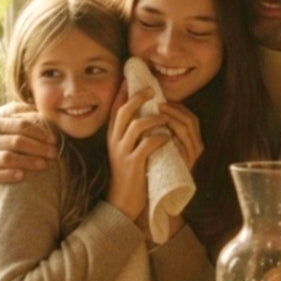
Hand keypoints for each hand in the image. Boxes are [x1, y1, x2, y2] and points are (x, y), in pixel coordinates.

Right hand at [0, 107, 57, 187]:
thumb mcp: (1, 121)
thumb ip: (17, 112)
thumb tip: (37, 107)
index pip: (20, 125)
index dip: (39, 132)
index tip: (54, 140)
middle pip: (16, 141)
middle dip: (38, 147)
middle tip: (53, 154)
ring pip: (6, 158)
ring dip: (27, 161)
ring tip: (43, 165)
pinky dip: (7, 175)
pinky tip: (21, 176)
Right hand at [105, 85, 178, 221]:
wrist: (121, 202)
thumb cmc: (128, 175)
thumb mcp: (124, 151)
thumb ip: (130, 134)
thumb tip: (143, 115)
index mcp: (113, 136)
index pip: (115, 108)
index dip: (123, 92)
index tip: (132, 78)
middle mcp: (115, 141)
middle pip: (124, 111)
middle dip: (138, 97)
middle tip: (152, 89)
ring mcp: (123, 152)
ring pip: (135, 125)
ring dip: (152, 117)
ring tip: (164, 116)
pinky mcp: (133, 164)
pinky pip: (147, 145)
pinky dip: (159, 138)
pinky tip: (167, 137)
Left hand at [154, 101, 205, 172]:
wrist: (151, 189)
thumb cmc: (152, 160)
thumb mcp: (157, 140)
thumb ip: (158, 126)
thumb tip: (148, 103)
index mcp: (189, 138)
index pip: (189, 117)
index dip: (176, 107)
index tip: (160, 99)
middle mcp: (194, 146)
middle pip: (190, 121)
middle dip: (174, 111)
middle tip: (158, 104)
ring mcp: (191, 155)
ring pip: (187, 131)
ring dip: (173, 120)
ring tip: (159, 116)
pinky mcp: (186, 165)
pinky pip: (184, 147)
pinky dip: (176, 138)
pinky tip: (164, 133)